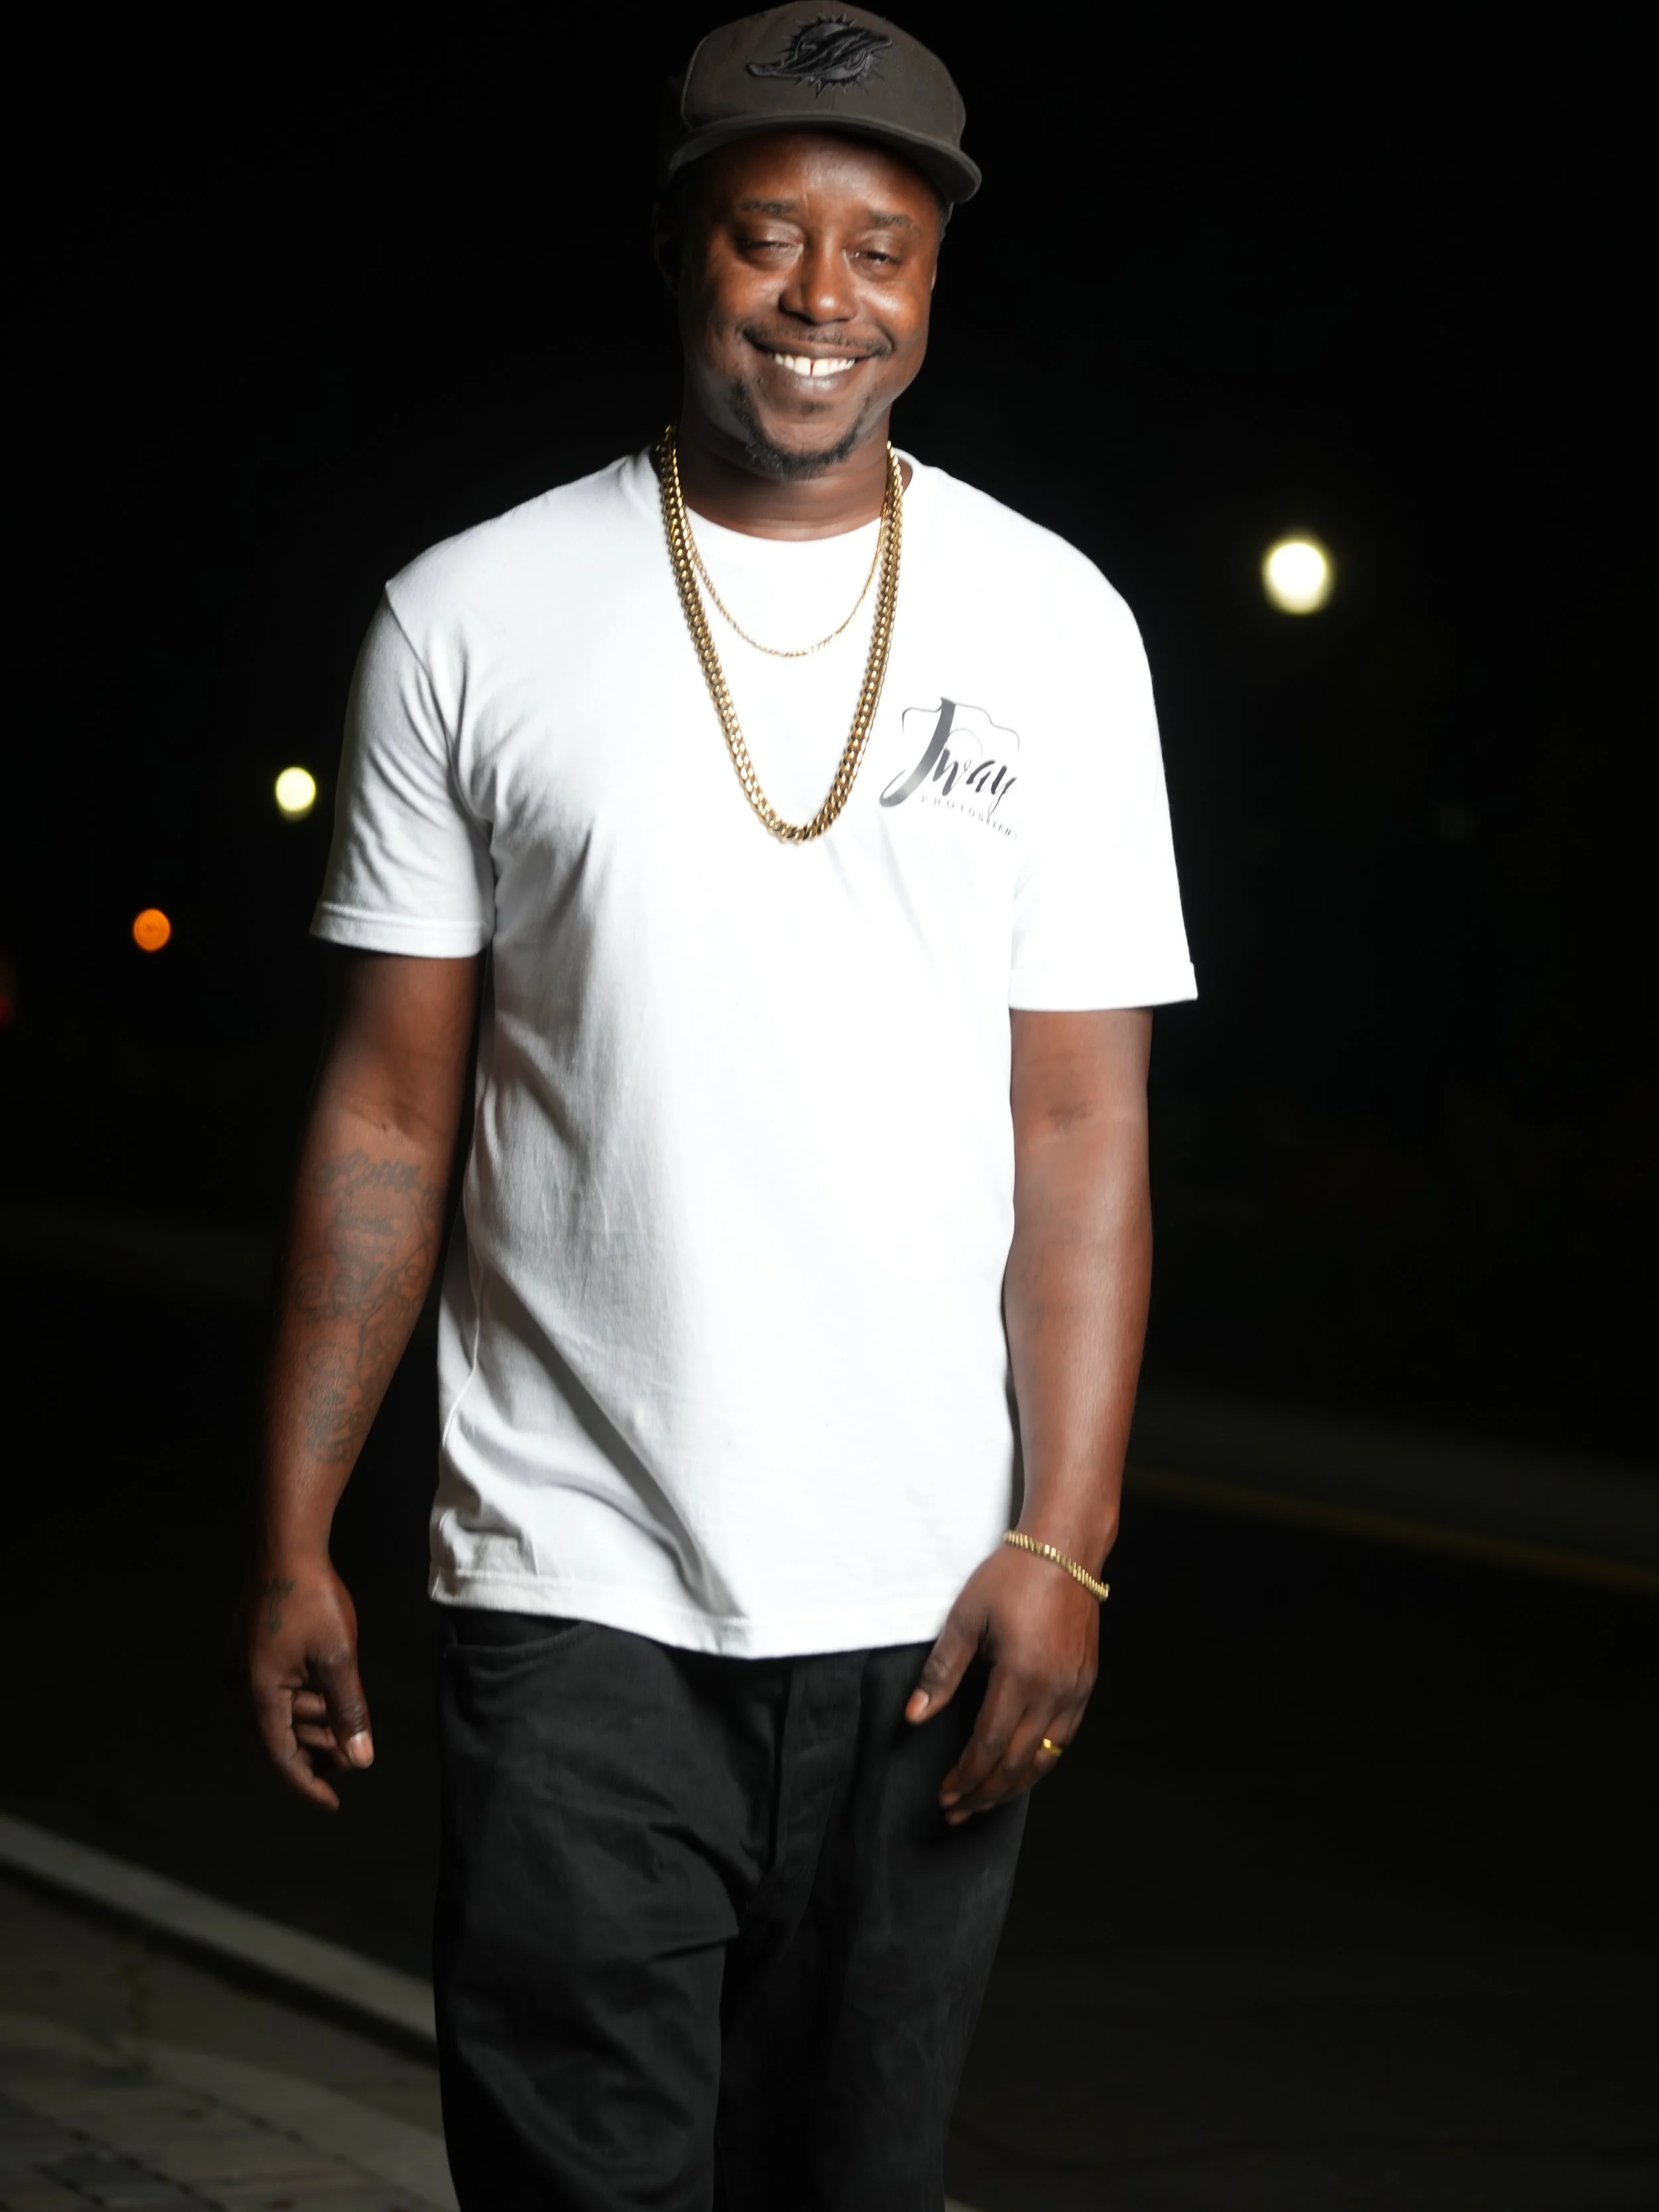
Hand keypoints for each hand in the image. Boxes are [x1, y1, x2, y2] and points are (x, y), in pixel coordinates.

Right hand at [245, 1557, 373, 1809]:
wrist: (283, 1549)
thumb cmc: (312, 1600)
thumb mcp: (338, 1658)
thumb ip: (348, 1712)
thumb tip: (360, 1759)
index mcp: (257, 1695)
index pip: (281, 1758)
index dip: (307, 1784)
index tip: (332, 1802)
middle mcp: (239, 1689)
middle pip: (277, 1741)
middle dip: (315, 1754)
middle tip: (352, 1759)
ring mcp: (240, 1671)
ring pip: (277, 1717)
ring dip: (310, 1728)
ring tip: (346, 1731)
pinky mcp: (247, 1655)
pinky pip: (274, 1695)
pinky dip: (301, 1704)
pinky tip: (329, 1700)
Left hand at [906, 1543, 1098, 1823]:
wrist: (1066, 1550)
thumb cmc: (1012, 1577)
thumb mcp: (965, 1618)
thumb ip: (941, 1672)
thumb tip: (914, 1716)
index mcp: (1021, 1675)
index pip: (989, 1746)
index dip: (965, 1777)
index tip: (945, 1795)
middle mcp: (1054, 1691)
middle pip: (1017, 1763)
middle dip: (984, 1793)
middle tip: (958, 1811)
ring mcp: (1075, 1690)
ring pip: (1045, 1759)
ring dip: (1012, 1787)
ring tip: (984, 1802)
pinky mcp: (1085, 1684)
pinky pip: (1064, 1740)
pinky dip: (1040, 1764)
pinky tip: (1021, 1770)